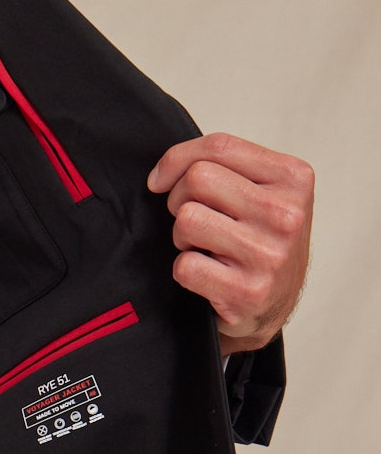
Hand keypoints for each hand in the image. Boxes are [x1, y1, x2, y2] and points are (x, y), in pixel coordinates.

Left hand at [147, 133, 313, 356]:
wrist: (273, 307)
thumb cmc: (258, 240)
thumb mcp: (260, 191)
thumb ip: (223, 165)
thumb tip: (161, 174)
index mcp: (294, 178)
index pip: (220, 146)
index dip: (177, 159)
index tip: (161, 179)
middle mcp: (287, 215)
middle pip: (198, 179)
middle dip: (180, 199)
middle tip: (194, 220)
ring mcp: (269, 255)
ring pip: (187, 219)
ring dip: (182, 236)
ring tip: (203, 247)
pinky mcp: (248, 292)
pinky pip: (184, 265)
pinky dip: (184, 270)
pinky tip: (207, 275)